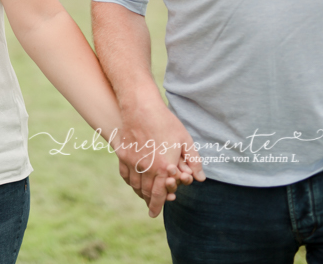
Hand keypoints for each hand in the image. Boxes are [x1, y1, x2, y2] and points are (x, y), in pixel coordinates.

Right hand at [111, 103, 204, 217]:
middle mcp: (146, 168)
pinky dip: (129, 181)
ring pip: (135, 184)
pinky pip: (125, 174)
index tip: (154, 215)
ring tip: (144, 196)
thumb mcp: (185, 140)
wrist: (141, 107)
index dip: (157, 206)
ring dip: (140, 193)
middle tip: (150, 208)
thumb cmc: (166, 122)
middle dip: (149, 202)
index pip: (159, 194)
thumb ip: (194, 161)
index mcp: (163, 167)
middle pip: (146, 192)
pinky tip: (133, 182)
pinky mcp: (123, 153)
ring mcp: (132, 161)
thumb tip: (200, 178)